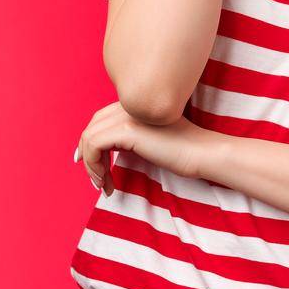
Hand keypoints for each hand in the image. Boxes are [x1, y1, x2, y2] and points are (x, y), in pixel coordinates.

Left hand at [74, 101, 221, 195]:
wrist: (200, 152)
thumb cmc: (181, 152)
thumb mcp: (149, 141)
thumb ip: (130, 138)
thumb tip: (106, 152)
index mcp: (134, 104)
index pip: (100, 119)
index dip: (90, 142)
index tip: (92, 166)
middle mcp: (128, 105)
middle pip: (92, 127)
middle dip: (88, 156)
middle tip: (97, 180)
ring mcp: (127, 115)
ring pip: (89, 137)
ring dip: (91, 165)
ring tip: (103, 185)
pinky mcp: (127, 129)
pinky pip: (94, 145)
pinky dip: (93, 165)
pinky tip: (106, 181)